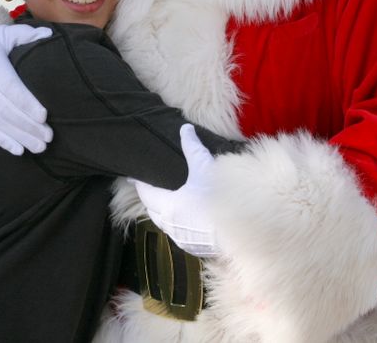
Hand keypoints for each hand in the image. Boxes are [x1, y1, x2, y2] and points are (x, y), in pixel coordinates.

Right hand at [0, 24, 52, 154]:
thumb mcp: (1, 34)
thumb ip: (25, 34)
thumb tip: (49, 34)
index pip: (10, 88)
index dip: (26, 103)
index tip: (44, 115)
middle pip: (7, 110)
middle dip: (28, 126)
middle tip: (49, 136)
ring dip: (20, 137)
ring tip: (40, 147)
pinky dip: (2, 141)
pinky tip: (19, 151)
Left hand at [133, 124, 219, 257]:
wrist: (243, 232)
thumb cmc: (219, 198)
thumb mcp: (204, 168)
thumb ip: (192, 148)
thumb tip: (185, 128)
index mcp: (168, 207)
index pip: (146, 194)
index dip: (139, 184)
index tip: (133, 177)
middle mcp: (171, 226)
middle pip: (153, 211)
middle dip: (149, 199)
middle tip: (149, 188)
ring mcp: (183, 240)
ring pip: (166, 224)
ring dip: (163, 213)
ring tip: (167, 202)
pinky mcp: (195, 249)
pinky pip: (179, 234)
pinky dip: (178, 224)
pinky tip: (186, 218)